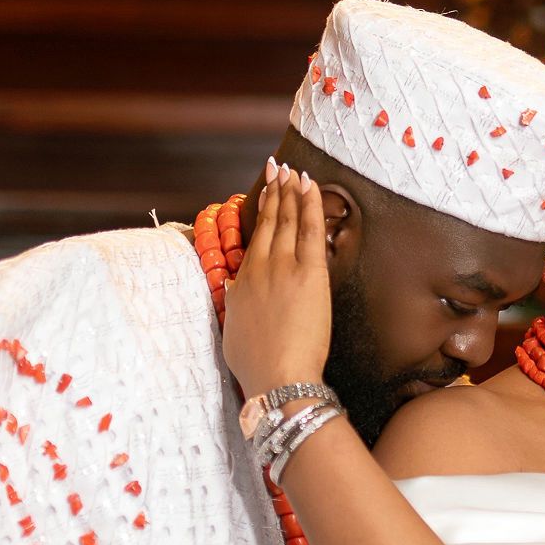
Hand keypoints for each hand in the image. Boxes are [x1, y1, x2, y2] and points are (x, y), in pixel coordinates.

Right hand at [222, 163, 332, 399]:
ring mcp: (283, 268)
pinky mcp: (309, 273)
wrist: (277, 376)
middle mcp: (259, 269)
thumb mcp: (235, 332)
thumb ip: (237, 305)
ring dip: (290, 191)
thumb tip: (235, 289)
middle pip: (268, 222)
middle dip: (274, 192)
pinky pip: (310, 229)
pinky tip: (310, 185)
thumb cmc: (257, 364)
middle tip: (277, 168)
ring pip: (287, 220)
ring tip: (292, 171)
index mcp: (242, 283)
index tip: (262, 194)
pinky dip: (310, 204)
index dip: (259, 213)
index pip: (253, 239)